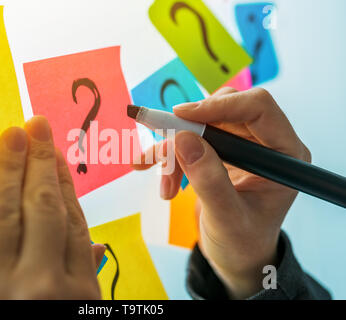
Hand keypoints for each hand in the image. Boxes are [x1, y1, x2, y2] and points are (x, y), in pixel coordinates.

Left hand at [0, 116, 104, 299]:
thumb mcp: (76, 314)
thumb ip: (86, 280)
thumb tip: (98, 247)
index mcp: (74, 292)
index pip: (72, 223)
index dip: (63, 182)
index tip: (56, 153)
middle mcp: (38, 285)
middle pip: (41, 209)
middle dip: (39, 162)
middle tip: (37, 126)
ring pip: (1, 216)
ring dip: (6, 169)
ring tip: (12, 135)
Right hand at [133, 88, 310, 298]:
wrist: (236, 255)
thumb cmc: (242, 242)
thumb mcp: (227, 218)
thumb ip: (209, 181)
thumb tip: (183, 139)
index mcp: (284, 154)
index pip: (258, 107)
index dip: (218, 105)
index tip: (180, 116)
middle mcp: (264, 143)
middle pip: (221, 113)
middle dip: (186, 134)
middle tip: (160, 157)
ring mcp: (240, 146)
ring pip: (199, 126)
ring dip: (172, 151)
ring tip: (164, 188)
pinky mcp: (220, 152)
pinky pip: (188, 140)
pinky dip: (169, 156)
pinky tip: (156, 175)